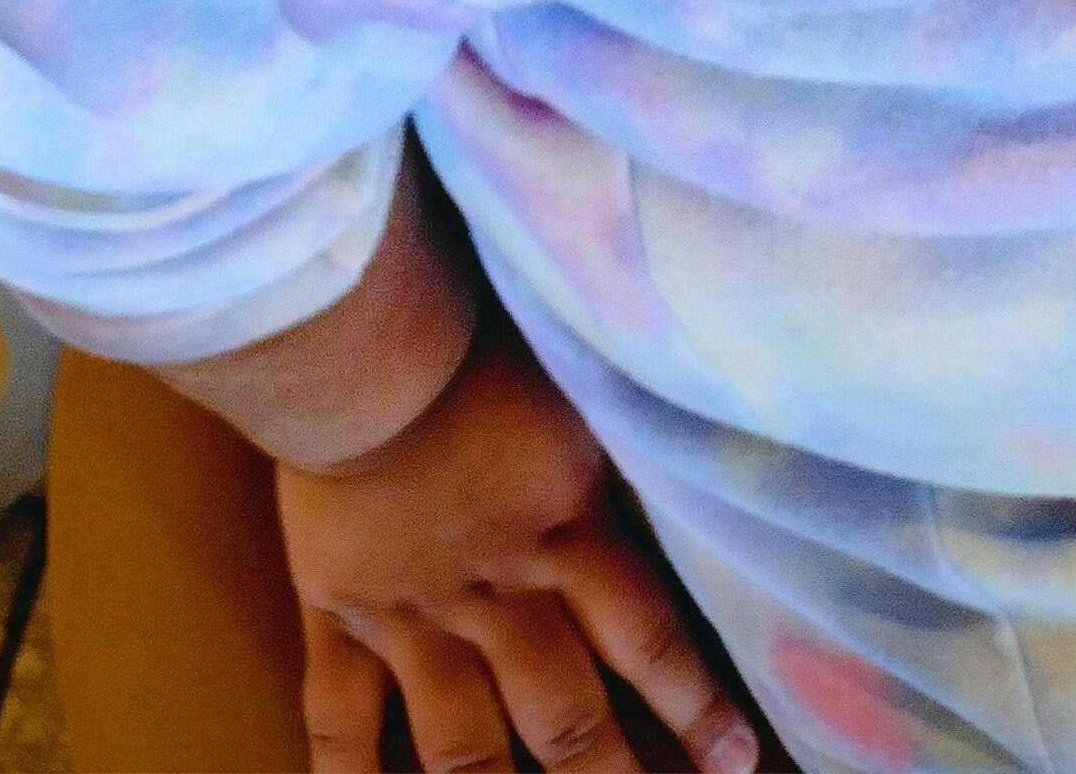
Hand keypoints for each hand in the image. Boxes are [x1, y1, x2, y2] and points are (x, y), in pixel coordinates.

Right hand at [276, 299, 765, 773]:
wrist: (358, 349)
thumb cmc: (477, 343)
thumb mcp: (575, 386)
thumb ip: (621, 444)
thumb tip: (698, 447)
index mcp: (563, 534)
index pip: (649, 640)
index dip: (696, 708)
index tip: (736, 764)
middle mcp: (496, 598)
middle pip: (563, 720)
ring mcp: (413, 620)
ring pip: (464, 748)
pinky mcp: (339, 618)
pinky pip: (340, 720)